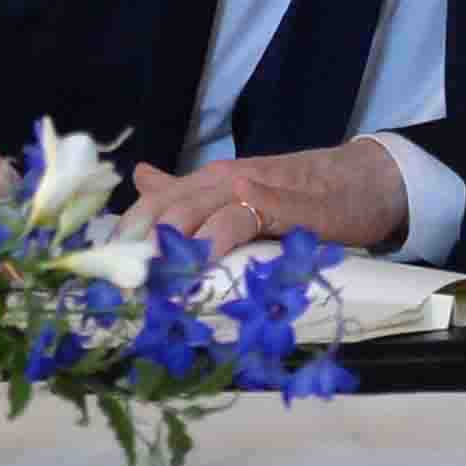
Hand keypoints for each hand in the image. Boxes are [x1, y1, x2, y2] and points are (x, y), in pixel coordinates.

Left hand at [126, 143, 409, 254]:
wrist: (365, 177)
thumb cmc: (301, 192)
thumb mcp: (239, 189)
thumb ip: (190, 190)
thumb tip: (140, 177)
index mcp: (206, 182)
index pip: (150, 204)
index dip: (123, 236)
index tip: (100, 273)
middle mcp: (220, 180)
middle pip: (163, 209)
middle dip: (138, 248)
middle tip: (118, 287)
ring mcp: (251, 188)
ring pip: (195, 210)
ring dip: (170, 245)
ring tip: (148, 280)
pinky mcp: (286, 206)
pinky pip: (244, 216)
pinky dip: (220, 233)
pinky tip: (204, 254)